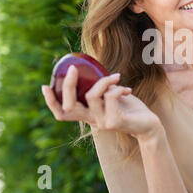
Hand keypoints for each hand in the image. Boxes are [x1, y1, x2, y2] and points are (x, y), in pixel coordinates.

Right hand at [41, 65, 162, 140]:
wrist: (148, 124)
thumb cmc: (130, 107)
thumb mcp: (112, 95)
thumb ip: (101, 88)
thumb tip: (91, 68)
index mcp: (88, 114)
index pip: (62, 113)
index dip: (51, 101)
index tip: (44, 86)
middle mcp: (91, 120)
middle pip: (68, 106)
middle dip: (67, 85)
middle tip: (72, 69)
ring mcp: (102, 123)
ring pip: (91, 96)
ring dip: (103, 81)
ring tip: (116, 77)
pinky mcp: (114, 122)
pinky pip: (109, 97)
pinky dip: (117, 88)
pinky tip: (127, 89)